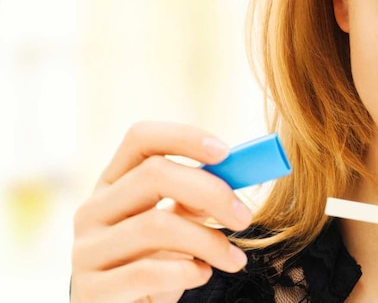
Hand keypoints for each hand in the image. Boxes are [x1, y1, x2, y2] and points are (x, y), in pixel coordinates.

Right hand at [70, 122, 253, 302]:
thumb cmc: (157, 265)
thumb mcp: (176, 226)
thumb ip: (196, 198)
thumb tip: (239, 171)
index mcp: (113, 183)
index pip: (140, 138)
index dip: (184, 137)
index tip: (226, 152)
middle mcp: (93, 210)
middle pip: (153, 175)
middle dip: (211, 192)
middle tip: (245, 217)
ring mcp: (86, 250)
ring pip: (155, 225)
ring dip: (209, 241)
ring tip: (234, 259)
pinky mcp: (92, 289)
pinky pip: (146, 271)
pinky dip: (187, 272)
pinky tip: (203, 275)